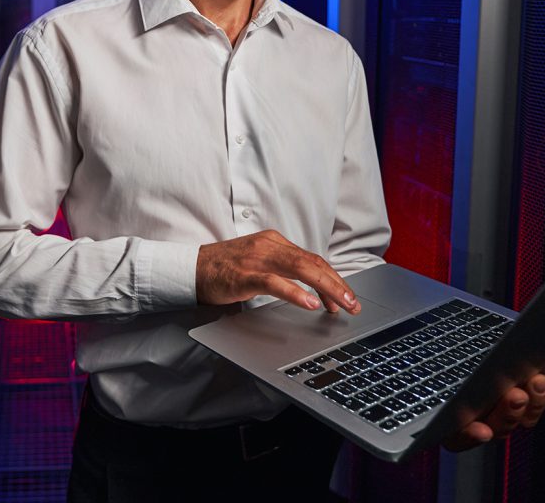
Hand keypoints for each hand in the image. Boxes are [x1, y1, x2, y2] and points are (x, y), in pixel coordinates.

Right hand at [196, 229, 360, 313]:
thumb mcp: (258, 262)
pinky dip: (295, 292)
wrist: (191, 268)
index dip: (333, 278)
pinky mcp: (244, 275)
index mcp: (274, 241)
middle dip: (337, 284)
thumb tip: (312, 288)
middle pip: (312, 263)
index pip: (312, 259)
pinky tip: (309, 303)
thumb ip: (282, 269)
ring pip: (300, 269)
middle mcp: (269, 246)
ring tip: (340, 304)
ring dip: (325, 288)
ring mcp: (256, 259)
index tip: (346, 297)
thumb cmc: (224, 268)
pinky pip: (275, 282)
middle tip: (353, 303)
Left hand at [442, 373, 544, 450]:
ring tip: (513, 394)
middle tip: (533, 382)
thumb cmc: (471, 365)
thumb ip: (537, 381)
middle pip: (513, 422)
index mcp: (503, 408)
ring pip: (494, 430)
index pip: (527, 414)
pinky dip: (472, 435)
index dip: (536, 403)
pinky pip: (459, 439)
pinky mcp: (444, 427)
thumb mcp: (504, 366)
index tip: (543, 379)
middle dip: (527, 404)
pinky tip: (480, 428)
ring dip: (507, 414)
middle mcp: (486, 419)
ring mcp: (466, 424)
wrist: (435, 352)